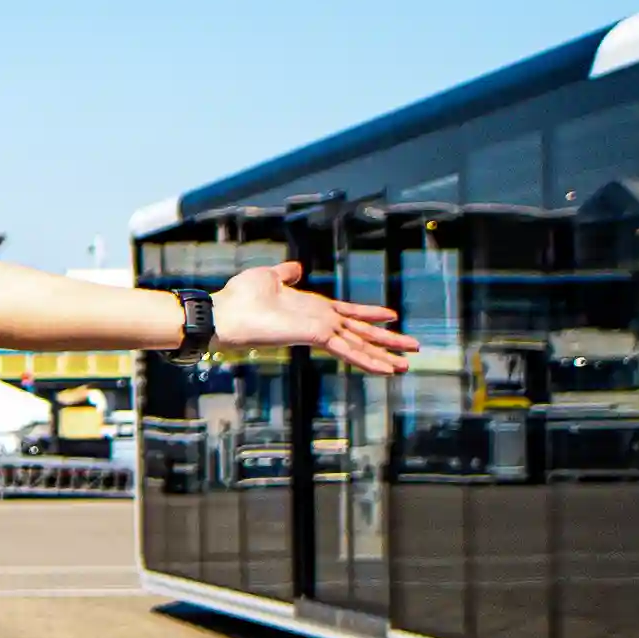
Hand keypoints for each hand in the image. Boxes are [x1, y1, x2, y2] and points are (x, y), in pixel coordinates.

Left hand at [205, 258, 424, 374]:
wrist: (224, 313)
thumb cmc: (240, 297)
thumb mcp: (268, 277)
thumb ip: (285, 274)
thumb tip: (294, 268)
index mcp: (312, 308)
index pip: (349, 313)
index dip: (370, 314)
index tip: (393, 316)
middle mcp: (320, 322)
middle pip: (361, 333)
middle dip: (387, 342)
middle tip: (413, 349)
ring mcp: (319, 331)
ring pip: (359, 346)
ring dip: (384, 356)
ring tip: (405, 366)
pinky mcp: (315, 337)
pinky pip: (347, 349)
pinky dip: (367, 360)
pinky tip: (384, 369)